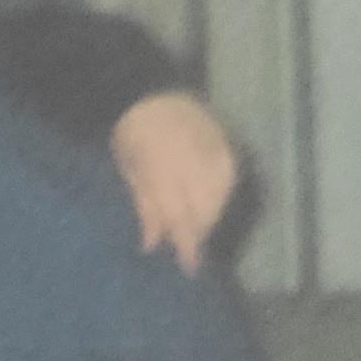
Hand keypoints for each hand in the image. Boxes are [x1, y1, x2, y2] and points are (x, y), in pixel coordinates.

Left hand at [109, 88, 240, 273]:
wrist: (149, 93)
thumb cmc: (132, 138)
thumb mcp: (131, 174)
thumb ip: (146, 208)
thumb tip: (153, 245)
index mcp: (163, 166)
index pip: (180, 213)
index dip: (186, 242)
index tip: (189, 266)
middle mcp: (193, 157)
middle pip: (205, 206)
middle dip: (198, 231)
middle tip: (190, 250)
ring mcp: (213, 146)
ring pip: (221, 192)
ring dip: (212, 214)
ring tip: (199, 229)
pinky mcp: (225, 140)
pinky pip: (229, 174)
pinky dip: (222, 194)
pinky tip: (212, 204)